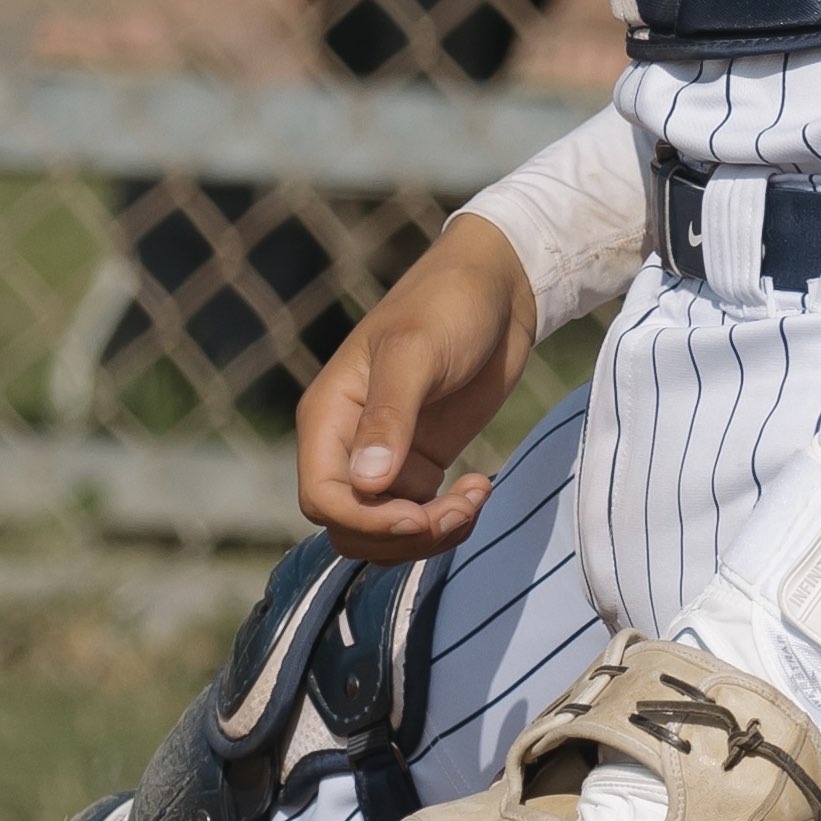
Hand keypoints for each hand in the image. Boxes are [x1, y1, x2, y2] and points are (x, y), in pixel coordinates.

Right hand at [293, 213, 538, 556]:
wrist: (498, 286)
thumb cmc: (448, 304)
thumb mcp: (416, 353)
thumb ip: (389, 417)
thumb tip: (366, 483)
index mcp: (328, 415)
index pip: (323, 498)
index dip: (364, 521)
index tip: (419, 516)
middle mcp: (347, 443)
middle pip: (350, 526)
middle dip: (402, 535)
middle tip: (460, 510)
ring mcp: (385, 456)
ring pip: (385, 530)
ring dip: (430, 533)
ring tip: (476, 498)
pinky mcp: (422, 460)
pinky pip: (421, 516)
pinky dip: (449, 520)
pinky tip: (480, 488)